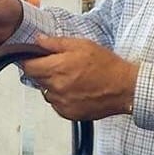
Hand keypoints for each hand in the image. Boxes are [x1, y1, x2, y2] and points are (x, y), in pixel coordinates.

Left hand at [21, 35, 137, 120]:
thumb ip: (56, 43)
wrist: (125, 88)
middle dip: (43, 71)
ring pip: (46, 92)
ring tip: (71, 79)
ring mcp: (61, 103)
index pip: (28, 66)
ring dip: (52, 85)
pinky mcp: (68, 113)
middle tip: (59, 66)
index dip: (30, 60)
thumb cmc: (107, 66)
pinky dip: (61, 97)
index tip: (35, 57)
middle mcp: (56, 88)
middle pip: (36, 79)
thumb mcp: (82, 45)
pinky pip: (56, 103)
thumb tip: (38, 40)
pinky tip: (76, 90)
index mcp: (57, 68)